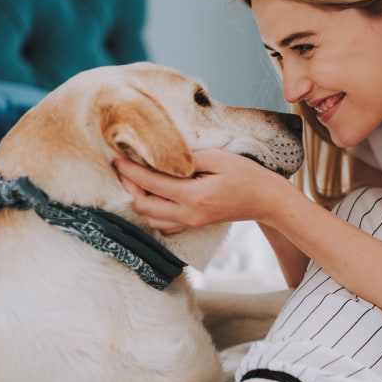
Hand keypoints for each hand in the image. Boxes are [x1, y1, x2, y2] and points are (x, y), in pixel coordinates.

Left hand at [113, 149, 287, 232]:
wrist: (265, 200)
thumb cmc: (246, 175)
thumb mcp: (218, 158)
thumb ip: (188, 158)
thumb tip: (161, 156)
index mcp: (194, 196)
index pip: (151, 184)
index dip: (130, 170)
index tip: (116, 158)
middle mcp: (189, 214)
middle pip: (143, 206)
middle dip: (129, 187)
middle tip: (124, 168)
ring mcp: (191, 222)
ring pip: (150, 218)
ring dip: (140, 200)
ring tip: (137, 179)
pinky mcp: (194, 224)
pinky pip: (163, 223)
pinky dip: (153, 210)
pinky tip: (154, 194)